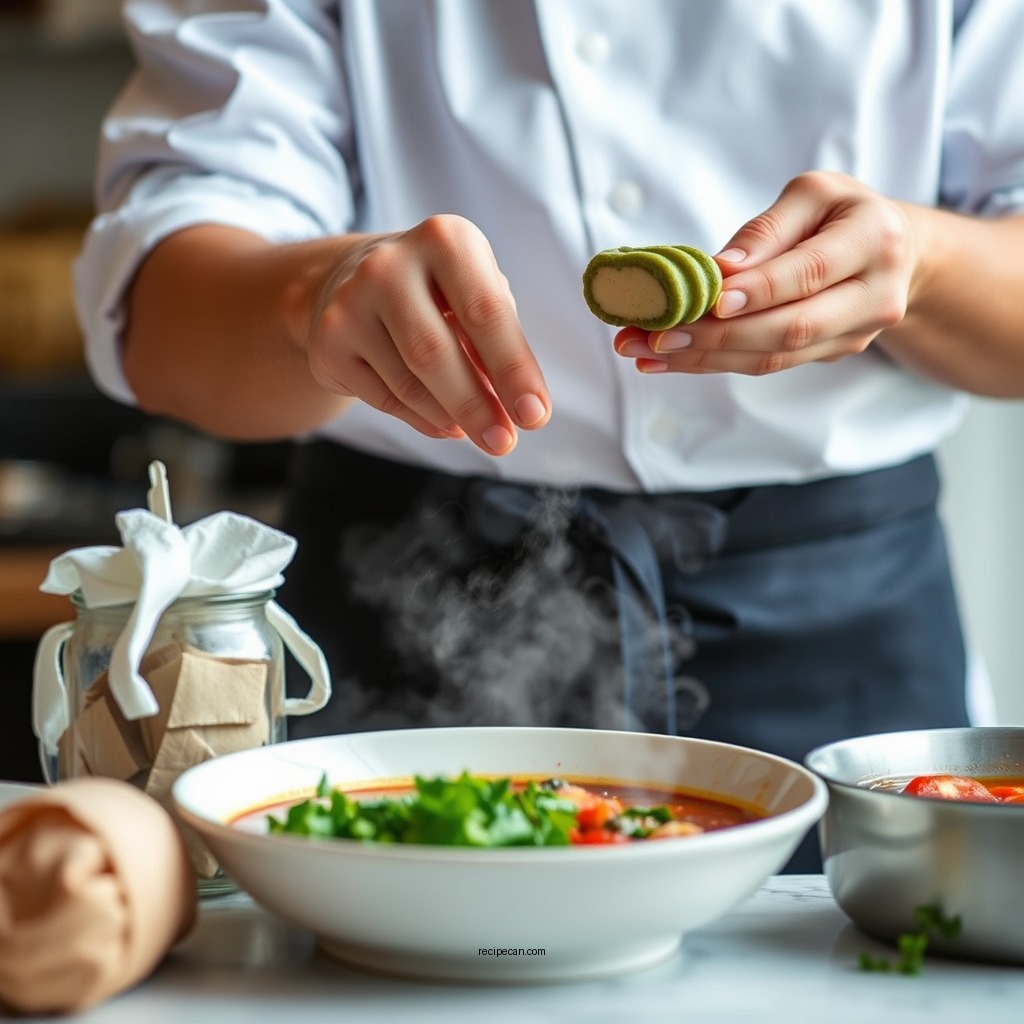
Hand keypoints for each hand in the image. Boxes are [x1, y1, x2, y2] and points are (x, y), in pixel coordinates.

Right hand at [307, 214, 550, 453]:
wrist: (352, 282)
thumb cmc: (437, 291)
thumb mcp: (477, 292)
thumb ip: (501, 339)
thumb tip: (516, 404)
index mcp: (444, 240)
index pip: (486, 312)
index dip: (514, 370)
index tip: (535, 416)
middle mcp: (389, 265)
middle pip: (436, 352)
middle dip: (476, 406)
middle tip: (504, 443)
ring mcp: (349, 304)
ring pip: (409, 384)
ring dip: (451, 417)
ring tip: (479, 432)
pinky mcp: (328, 344)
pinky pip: (384, 399)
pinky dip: (423, 419)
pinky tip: (445, 423)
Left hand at [613, 171, 915, 375]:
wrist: (894, 252)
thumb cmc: (843, 214)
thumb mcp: (812, 194)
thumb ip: (766, 230)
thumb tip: (719, 270)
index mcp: (874, 241)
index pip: (808, 273)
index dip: (757, 292)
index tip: (707, 301)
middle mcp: (874, 296)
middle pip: (789, 328)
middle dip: (715, 337)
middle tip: (654, 337)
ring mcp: (854, 335)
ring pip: (773, 357)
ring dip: (703, 359)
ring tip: (644, 352)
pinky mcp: (829, 355)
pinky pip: (766, 365)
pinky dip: (713, 363)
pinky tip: (668, 360)